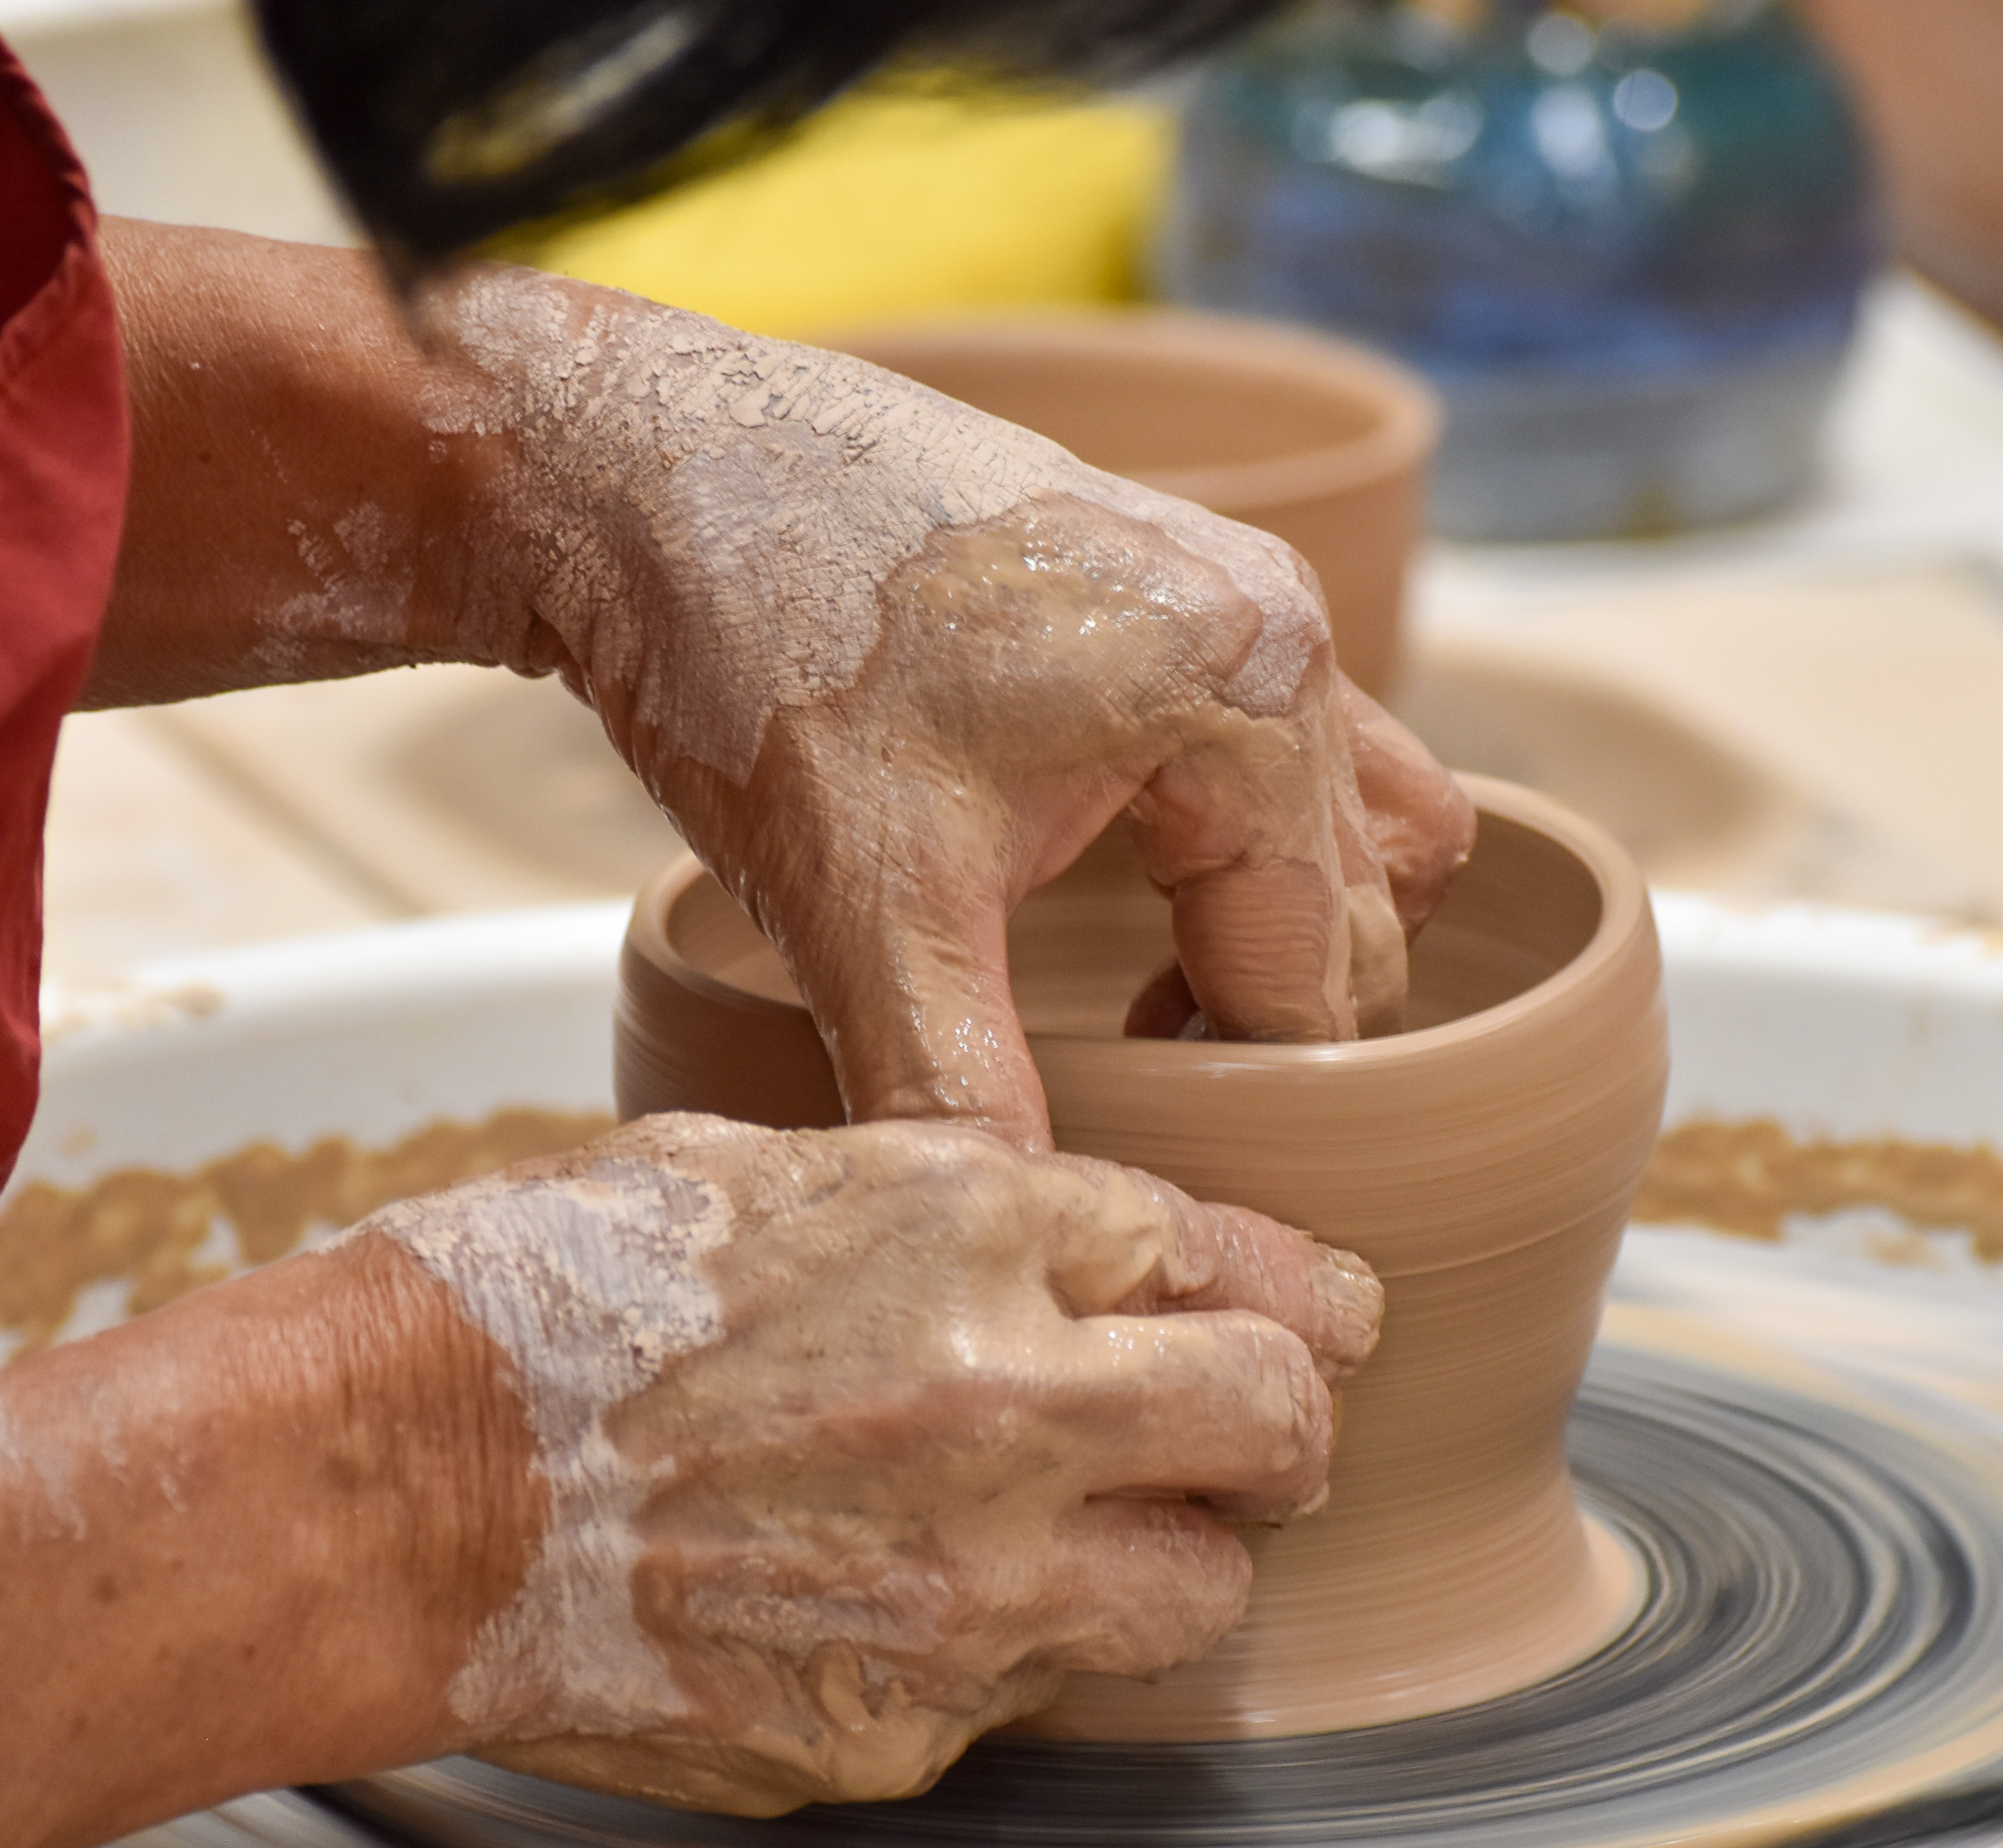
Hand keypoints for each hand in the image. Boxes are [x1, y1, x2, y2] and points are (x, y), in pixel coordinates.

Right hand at [360, 1112, 1379, 1813]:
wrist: (385, 1490)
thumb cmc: (540, 1298)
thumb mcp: (757, 1165)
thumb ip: (951, 1204)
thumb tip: (1089, 1248)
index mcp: (969, 1229)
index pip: (1229, 1257)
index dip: (1265, 1286)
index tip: (1288, 1313)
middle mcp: (1007, 1406)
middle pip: (1280, 1424)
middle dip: (1277, 1423)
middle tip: (1235, 1429)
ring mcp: (967, 1588)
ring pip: (1196, 1595)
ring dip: (1155, 1559)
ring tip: (1048, 1533)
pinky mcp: (904, 1724)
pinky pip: (1029, 1695)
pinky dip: (992, 1651)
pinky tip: (880, 1599)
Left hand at [434, 271, 1475, 1144]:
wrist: (646, 470)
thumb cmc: (757, 652)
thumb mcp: (862, 903)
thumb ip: (956, 1085)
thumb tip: (1023, 1223)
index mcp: (1253, 693)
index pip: (1318, 976)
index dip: (1234, 1094)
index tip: (1130, 1150)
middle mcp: (1281, 621)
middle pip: (1356, 905)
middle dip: (1254, 1019)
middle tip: (1115, 1092)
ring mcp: (1230, 584)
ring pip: (1346, 816)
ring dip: (1272, 927)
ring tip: (1136, 1003)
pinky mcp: (1165, 579)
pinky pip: (1278, 739)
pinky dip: (1236, 837)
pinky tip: (1111, 893)